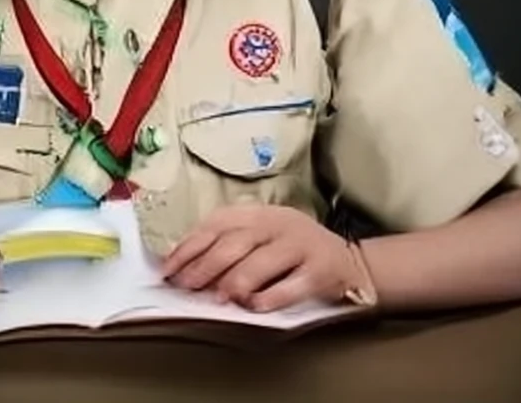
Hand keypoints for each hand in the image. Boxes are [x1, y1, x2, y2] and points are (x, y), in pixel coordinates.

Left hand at [160, 204, 369, 312]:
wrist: (350, 262)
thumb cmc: (294, 249)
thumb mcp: (263, 235)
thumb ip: (230, 244)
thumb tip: (187, 266)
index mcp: (259, 213)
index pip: (217, 224)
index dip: (190, 246)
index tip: (169, 268)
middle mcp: (277, 224)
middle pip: (235, 243)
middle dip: (205, 266)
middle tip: (187, 286)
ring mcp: (300, 245)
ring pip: (260, 262)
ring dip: (234, 281)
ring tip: (219, 297)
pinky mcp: (320, 270)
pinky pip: (292, 284)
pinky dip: (271, 296)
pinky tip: (255, 306)